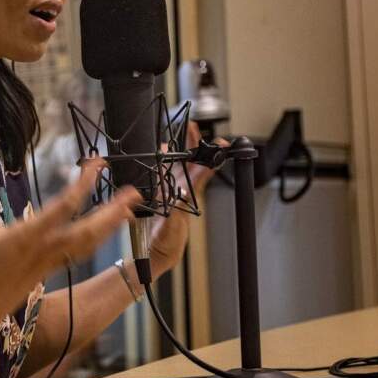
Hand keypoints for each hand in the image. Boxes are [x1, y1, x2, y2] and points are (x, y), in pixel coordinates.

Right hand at [0, 151, 141, 357]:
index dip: (84, 183)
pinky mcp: (45, 273)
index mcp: (28, 237)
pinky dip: (93, 241)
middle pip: (89, 230)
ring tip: (128, 212)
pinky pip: (77, 254)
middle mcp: (45, 251)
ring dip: (109, 227)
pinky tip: (97, 234)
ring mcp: (48, 264)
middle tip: (136, 194)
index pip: (64, 206)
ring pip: (88, 244)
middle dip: (114, 211)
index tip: (98, 164)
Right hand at [149, 121, 228, 272]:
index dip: (213, 156)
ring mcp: (171, 190)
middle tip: (193, 126)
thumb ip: (174, 210)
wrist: (157, 251)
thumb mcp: (172, 226)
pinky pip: (163, 171)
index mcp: (188, 195)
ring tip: (181, 133)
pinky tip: (160, 151)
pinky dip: (162, 159)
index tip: (220, 143)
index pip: (204, 171)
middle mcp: (182, 189)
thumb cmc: (169, 242)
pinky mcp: (160, 192)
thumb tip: (179, 194)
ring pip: (178, 164)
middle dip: (194, 142)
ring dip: (179, 148)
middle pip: (192, 161)